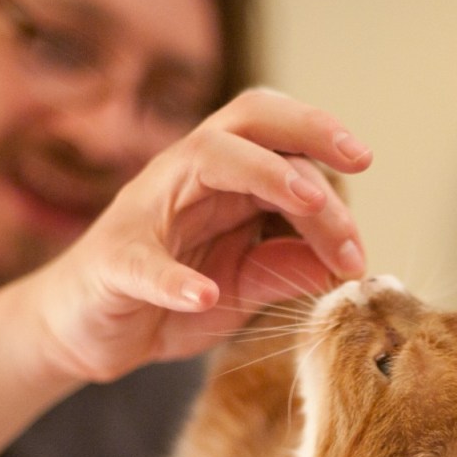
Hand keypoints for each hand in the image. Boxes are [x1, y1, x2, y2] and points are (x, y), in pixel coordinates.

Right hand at [25, 89, 371, 382]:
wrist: (91, 333)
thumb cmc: (170, 302)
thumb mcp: (242, 289)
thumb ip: (284, 270)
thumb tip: (341, 264)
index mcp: (224, 183)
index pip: (280, 140)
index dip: (325, 149)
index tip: (365, 175)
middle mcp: (188, 179)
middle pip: (249, 123)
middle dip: (309, 137)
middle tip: (357, 169)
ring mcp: (147, 214)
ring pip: (206, 161)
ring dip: (264, 175)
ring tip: (310, 204)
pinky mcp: (113, 263)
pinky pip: (142, 262)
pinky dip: (174, 278)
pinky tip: (204, 294)